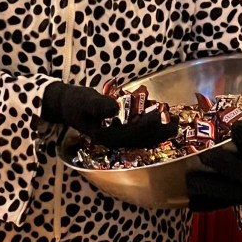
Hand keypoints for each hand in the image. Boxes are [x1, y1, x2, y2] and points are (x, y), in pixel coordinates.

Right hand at [41, 81, 178, 148]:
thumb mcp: (84, 101)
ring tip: (173, 122)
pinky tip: (159, 121)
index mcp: (107, 136)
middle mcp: (114, 140)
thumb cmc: (75, 102)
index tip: (160, 114)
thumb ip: (98, 105)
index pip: (133, 134)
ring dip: (158, 131)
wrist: (66, 105)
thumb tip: (115, 108)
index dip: (148, 125)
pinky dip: (151, 128)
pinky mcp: (119, 131)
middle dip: (159, 131)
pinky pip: (138, 133)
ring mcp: (117, 137)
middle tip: (176, 122)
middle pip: (141, 139)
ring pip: (142, 138)